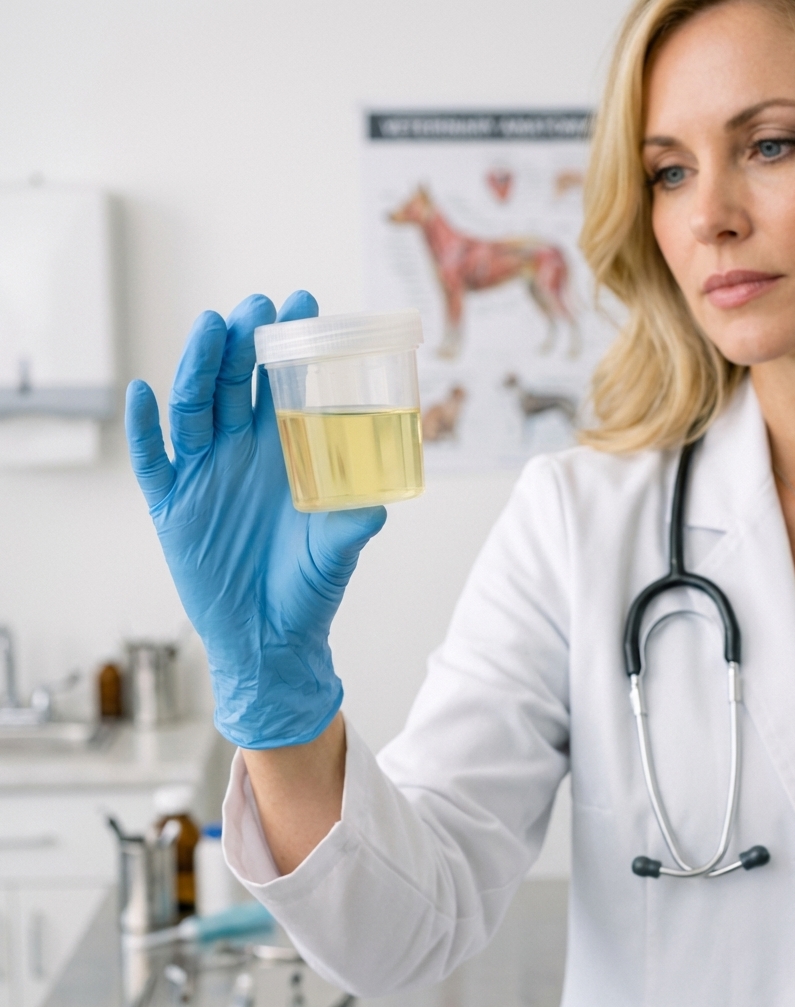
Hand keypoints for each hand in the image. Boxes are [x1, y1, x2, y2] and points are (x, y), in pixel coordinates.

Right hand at [125, 291, 385, 748]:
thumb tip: (377, 505)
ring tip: (209, 327)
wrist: (269, 639)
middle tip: (258, 306)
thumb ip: (352, 525)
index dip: (290, 345)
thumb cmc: (309, 589)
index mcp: (285, 452)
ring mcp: (204, 474)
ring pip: (193, 407)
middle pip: (233, 382)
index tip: (304, 305)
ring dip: (198, 365)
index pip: (283, 384)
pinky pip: (152, 459)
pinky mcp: (172, 505)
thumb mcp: (337, 552)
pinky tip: (142, 394)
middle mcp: (242, 453)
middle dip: (243, 340)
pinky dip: (143, 427)